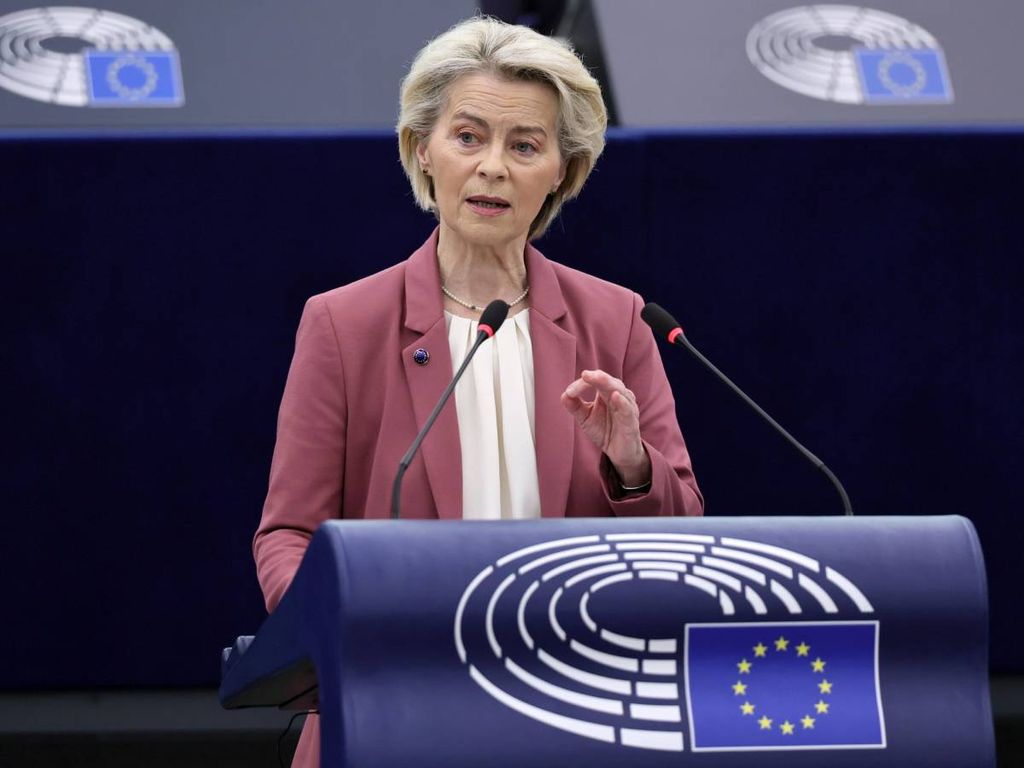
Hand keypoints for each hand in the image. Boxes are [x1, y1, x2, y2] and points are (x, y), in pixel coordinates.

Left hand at [561, 369, 650, 486]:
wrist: (619, 453)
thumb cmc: (605, 431)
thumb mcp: (586, 418)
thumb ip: (575, 407)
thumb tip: (564, 395)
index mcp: (606, 393)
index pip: (595, 381)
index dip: (582, 384)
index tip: (569, 392)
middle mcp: (619, 396)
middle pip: (609, 381)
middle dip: (597, 377)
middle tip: (584, 375)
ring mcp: (627, 407)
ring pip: (620, 391)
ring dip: (608, 384)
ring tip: (598, 378)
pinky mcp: (631, 422)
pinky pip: (628, 409)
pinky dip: (622, 402)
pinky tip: (615, 396)